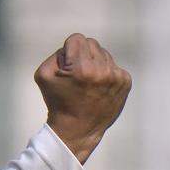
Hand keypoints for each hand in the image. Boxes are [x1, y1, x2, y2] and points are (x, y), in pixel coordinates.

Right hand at [34, 33, 131, 163]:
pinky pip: (114, 66)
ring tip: (88, 84)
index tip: (67, 67)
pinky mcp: (125, 82)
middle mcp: (101, 70)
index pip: (76, 38)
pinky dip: (106, 74)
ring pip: (103, 54)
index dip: (69, 51)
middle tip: (77, 76)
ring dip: (95, 64)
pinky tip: (98, 89)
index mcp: (81, 67)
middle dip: (82, 55)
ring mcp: (116, 77)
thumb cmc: (58, 102)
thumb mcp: (43, 74)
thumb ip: (56, 53)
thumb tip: (73, 47)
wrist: (77, 130)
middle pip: (91, 43)